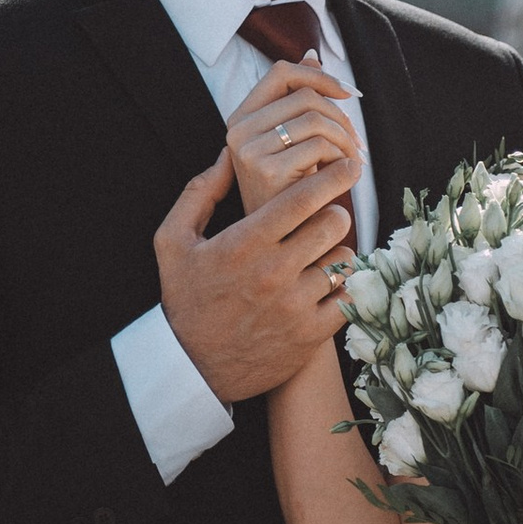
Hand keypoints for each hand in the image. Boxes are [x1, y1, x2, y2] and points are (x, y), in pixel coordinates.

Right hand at [156, 151, 358, 402]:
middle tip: (327, 216)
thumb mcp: (173, 241)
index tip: (346, 166)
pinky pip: (348, 297)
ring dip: (337, 252)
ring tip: (320, 255)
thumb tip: (227, 155)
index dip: (331, 176)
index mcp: (244, 243)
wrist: (192, 368)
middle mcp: (274, 272)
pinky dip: (343, 287)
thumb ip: (200, 192)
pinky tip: (327, 284)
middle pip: (333, 223)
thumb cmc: (185, 298)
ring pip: (343, 260)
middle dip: (334, 213)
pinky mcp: (311, 335)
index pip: (303, 198)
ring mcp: (296, 305)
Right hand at [226, 60, 364, 220]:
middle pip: (306, 94)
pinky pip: (320, 145)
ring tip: (352, 163)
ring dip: (345, 140)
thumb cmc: (288, 193)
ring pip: (316, 118)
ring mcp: (249, 150)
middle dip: (341, 116)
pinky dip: (342, 159)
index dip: (319, 75)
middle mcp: (238, 130)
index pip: (282, 72)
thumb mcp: (289, 142)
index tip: (347, 94)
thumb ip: (296, 100)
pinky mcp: (267, 170)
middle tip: (356, 144)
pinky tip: (343, 176)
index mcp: (241, 118)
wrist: (278, 241)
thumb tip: (311, 55)